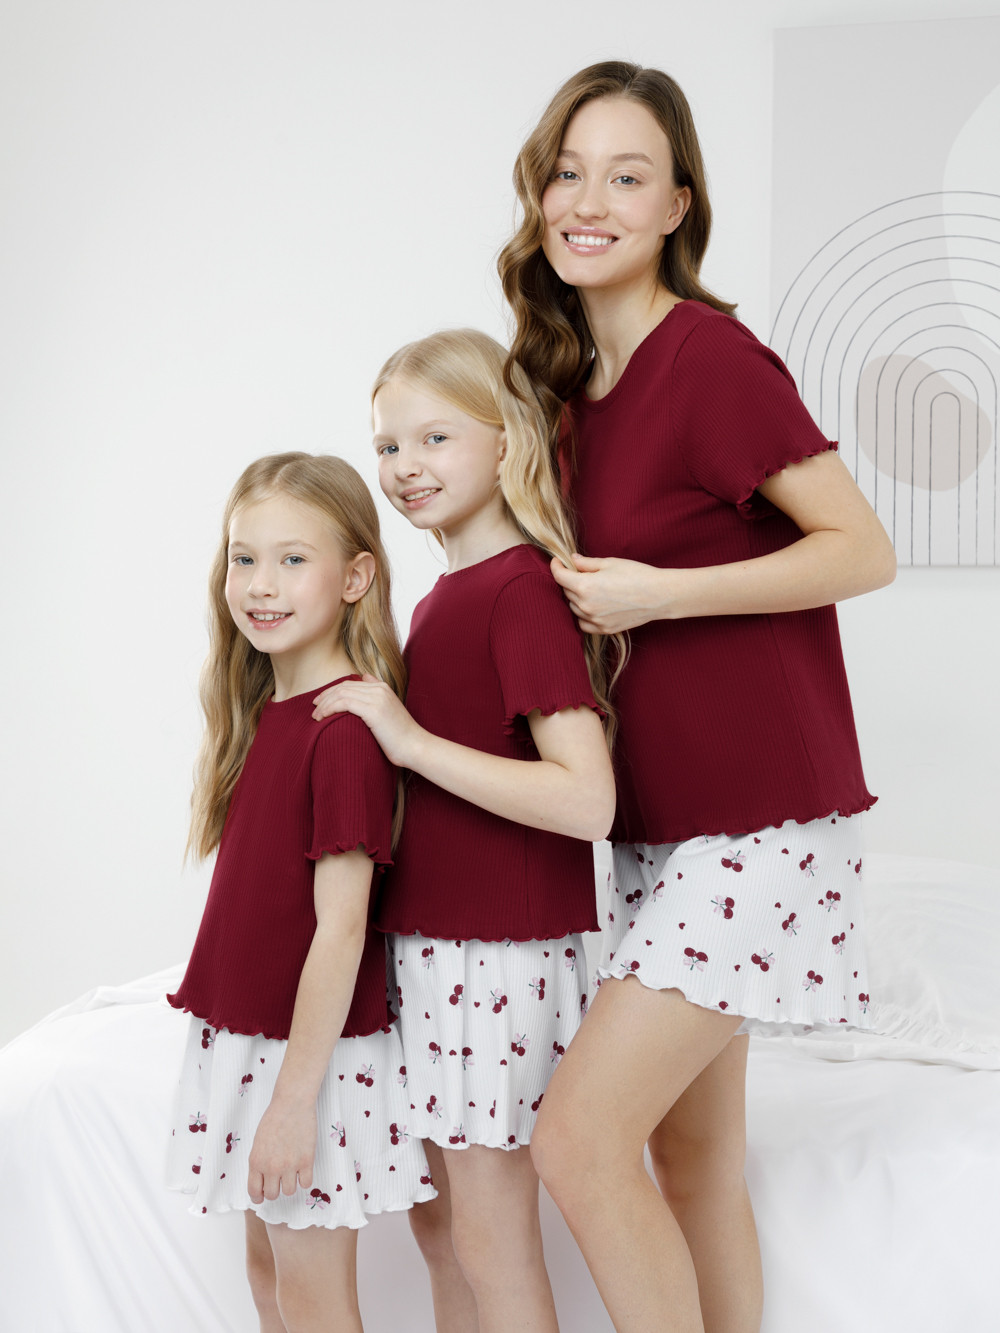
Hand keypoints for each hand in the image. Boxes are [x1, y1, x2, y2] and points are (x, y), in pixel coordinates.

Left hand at [247, 1101, 316, 1202]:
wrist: (292, 1102)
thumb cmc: (274, 1118)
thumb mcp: (258, 1142)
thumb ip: (259, 1162)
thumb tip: (262, 1180)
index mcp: (256, 1161)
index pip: (254, 1192)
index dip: (258, 1196)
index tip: (262, 1195)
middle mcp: (272, 1167)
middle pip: (272, 1195)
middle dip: (275, 1190)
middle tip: (279, 1181)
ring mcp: (290, 1165)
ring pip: (289, 1192)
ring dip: (290, 1185)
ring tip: (291, 1173)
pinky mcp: (307, 1160)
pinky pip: (306, 1183)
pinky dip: (304, 1179)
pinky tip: (303, 1169)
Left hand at [312, 675, 425, 767]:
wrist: (415, 747)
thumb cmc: (400, 736)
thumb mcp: (389, 712)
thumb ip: (376, 698)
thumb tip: (364, 681)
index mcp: (382, 687)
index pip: (349, 683)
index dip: (332, 691)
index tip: (320, 702)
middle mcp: (379, 689)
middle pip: (343, 686)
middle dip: (325, 696)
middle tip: (313, 708)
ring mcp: (377, 698)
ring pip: (341, 694)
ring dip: (324, 704)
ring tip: (315, 716)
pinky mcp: (373, 710)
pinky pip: (344, 703)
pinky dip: (329, 709)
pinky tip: (322, 718)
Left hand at [550, 554, 675, 632]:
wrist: (659, 596)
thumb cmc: (637, 575)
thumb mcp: (609, 563)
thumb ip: (586, 563)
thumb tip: (572, 560)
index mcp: (585, 586)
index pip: (560, 576)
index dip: (556, 566)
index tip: (557, 561)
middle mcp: (586, 606)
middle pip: (566, 592)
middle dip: (569, 580)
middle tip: (579, 572)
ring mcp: (594, 620)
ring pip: (574, 608)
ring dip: (576, 598)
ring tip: (589, 588)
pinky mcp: (604, 629)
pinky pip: (583, 624)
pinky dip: (583, 615)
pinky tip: (592, 606)